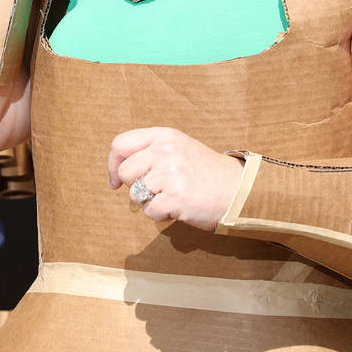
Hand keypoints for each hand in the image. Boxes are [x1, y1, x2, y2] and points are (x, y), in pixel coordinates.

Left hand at [107, 127, 244, 230]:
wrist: (238, 189)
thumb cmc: (205, 172)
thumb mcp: (178, 148)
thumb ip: (150, 151)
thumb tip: (115, 173)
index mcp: (164, 136)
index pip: (120, 144)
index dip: (113, 164)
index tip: (116, 180)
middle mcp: (165, 151)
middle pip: (125, 172)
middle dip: (135, 186)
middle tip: (157, 190)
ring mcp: (170, 174)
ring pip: (135, 194)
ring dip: (149, 202)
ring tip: (171, 196)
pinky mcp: (175, 198)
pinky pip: (149, 211)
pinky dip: (161, 215)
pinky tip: (178, 207)